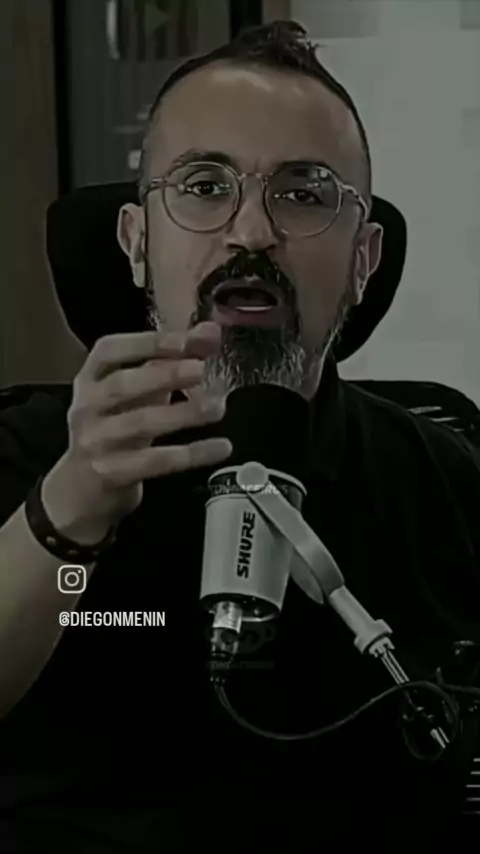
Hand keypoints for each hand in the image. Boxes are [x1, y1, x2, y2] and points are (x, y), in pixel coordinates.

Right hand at [41, 322, 231, 542]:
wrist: (82, 488)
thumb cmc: (115, 426)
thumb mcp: (139, 391)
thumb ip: (174, 358)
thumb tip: (211, 332)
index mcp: (90, 378)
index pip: (109, 351)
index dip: (145, 343)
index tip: (183, 340)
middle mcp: (87, 406)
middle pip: (122, 386)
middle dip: (162, 375)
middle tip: (200, 370)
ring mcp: (97, 441)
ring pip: (140, 424)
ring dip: (183, 414)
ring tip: (218, 407)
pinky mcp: (113, 473)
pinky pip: (156, 461)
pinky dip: (192, 454)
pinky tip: (221, 446)